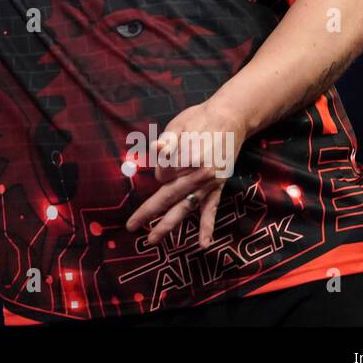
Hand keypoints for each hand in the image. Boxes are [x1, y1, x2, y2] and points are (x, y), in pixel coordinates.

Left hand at [124, 100, 249, 249]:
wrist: (231, 118)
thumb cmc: (201, 118)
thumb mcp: (179, 125)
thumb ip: (167, 142)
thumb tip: (158, 152)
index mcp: (187, 159)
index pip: (161, 174)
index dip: (160, 166)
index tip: (168, 153)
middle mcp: (198, 175)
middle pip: (167, 197)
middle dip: (148, 212)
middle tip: (130, 227)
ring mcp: (209, 184)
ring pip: (184, 208)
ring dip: (168, 225)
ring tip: (152, 240)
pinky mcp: (218, 187)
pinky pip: (211, 210)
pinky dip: (207, 227)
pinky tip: (204, 244)